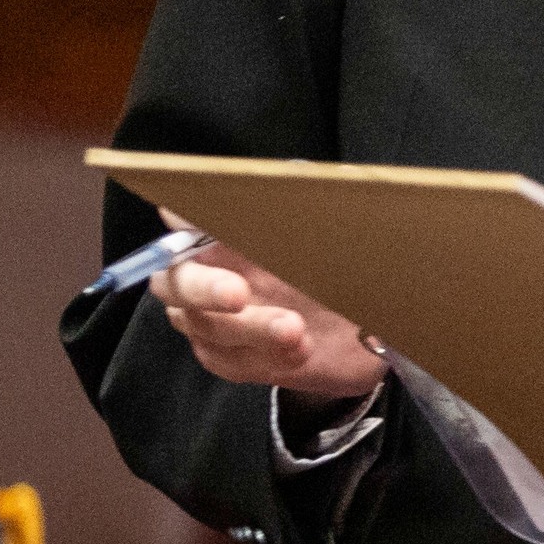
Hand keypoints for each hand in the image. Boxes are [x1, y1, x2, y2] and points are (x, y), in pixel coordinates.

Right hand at [147, 212, 387, 399]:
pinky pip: (233, 362)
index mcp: (222, 236)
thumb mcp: (326, 229)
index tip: (185, 218)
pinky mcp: (232, 358)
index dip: (180, 220)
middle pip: (175, 283)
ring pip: (208, 328)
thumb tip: (283, 181)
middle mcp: (207, 276)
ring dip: (253, 329)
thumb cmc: (337, 264)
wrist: (368, 324)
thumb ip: (295, 205)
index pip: (182, 220)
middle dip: (203, 288)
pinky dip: (266, 357)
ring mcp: (214, 321)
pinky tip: (300, 349)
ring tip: (294, 329)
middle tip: (236, 294)